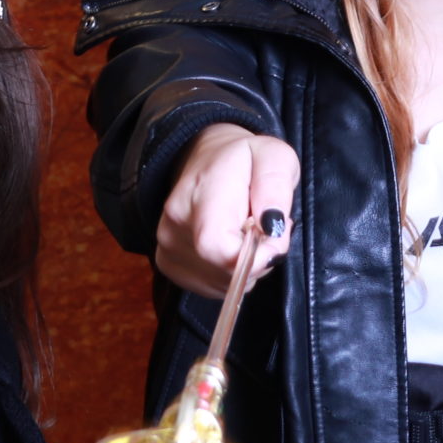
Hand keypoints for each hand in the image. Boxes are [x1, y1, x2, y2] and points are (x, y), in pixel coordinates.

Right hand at [154, 123, 297, 298]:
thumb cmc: (243, 158)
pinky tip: (230, 245)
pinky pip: (212, 286)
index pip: (218, 249)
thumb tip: (272, 226)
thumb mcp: (275, 156)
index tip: (274, 234)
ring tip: (245, 231)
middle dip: (257, 258)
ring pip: (222, 282)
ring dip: (245, 265)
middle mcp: (175, 222)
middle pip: (225, 271)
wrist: (205, 157)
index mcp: (200, 194)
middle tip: (263, 226)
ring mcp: (167, 245)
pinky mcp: (168, 262)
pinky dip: (229, 272)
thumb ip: (276, 189)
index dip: (256, 256)